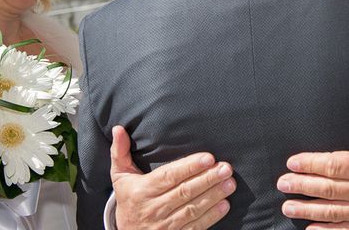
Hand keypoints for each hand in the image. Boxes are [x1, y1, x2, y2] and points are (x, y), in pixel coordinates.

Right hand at [110, 125, 235, 228]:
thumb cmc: (128, 200)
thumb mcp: (120, 177)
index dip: (189, 167)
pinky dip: (211, 217)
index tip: (208, 158)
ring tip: (230, 183)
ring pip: (192, 210)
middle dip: (207, 179)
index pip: (169, 177)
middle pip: (184, 192)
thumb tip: (118, 129)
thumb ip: (120, 152)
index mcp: (142, 190)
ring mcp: (165, 225)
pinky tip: (224, 204)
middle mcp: (154, 209)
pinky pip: (195, 228)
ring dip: (213, 196)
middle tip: (226, 168)